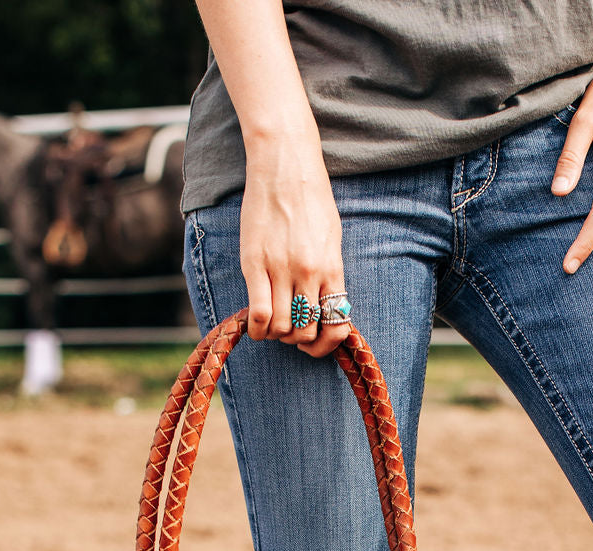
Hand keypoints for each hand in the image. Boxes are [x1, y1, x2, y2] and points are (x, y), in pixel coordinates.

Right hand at [240, 130, 350, 356]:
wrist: (285, 165)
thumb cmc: (311, 198)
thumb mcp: (331, 237)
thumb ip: (329, 272)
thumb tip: (325, 303)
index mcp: (332, 268)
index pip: (336, 324)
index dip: (325, 344)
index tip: (314, 343)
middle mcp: (309, 273)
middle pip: (306, 331)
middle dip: (297, 339)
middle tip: (289, 328)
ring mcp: (282, 269)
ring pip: (283, 328)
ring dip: (277, 334)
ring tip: (272, 323)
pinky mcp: (255, 264)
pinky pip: (259, 314)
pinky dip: (257, 329)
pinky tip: (255, 326)